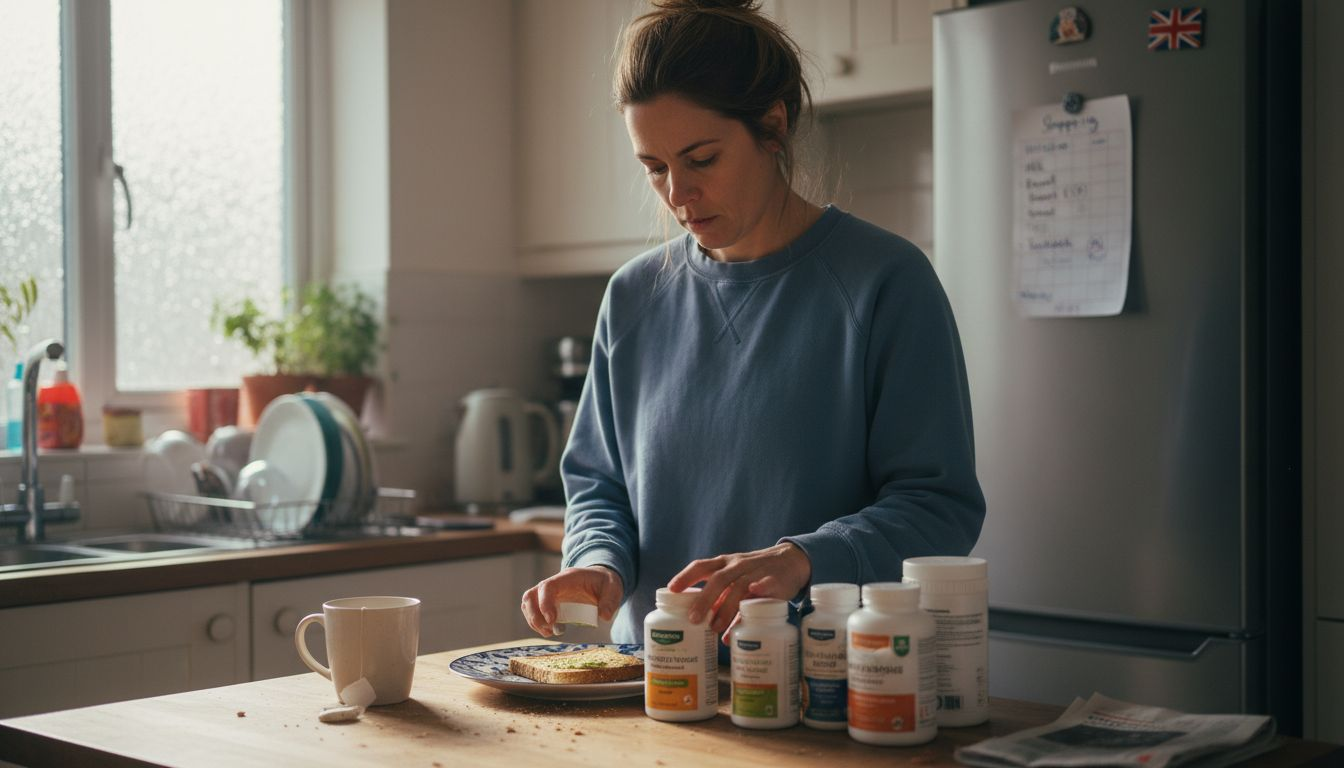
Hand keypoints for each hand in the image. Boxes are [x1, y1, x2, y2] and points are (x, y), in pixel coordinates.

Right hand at [520, 565, 623, 637]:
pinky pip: (533, 610)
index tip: (553, 621)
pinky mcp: (548, 601)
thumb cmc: (605, 583)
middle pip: (531, 595)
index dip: (545, 603)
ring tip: (549, 633)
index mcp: (567, 578)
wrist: (601, 579)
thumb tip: (604, 616)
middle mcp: (554, 583)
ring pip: (528, 603)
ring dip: (533, 620)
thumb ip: (610, 601)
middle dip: (534, 615)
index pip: (547, 586)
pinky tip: (550, 631)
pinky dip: (536, 622)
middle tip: (549, 630)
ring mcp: (549, 592)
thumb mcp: (613, 588)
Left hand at [666, 542, 811, 641]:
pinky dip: (760, 588)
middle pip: (718, 580)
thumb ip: (719, 596)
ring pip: (739, 587)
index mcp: (724, 564)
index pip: (701, 566)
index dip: (686, 576)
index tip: (671, 590)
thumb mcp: (734, 578)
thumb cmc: (754, 573)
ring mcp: (756, 572)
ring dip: (727, 608)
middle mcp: (738, 565)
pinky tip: (754, 596)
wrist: (790, 560)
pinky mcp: (775, 579)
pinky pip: (766, 585)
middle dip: (705, 600)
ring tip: (716, 628)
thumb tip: (700, 622)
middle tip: (694, 620)